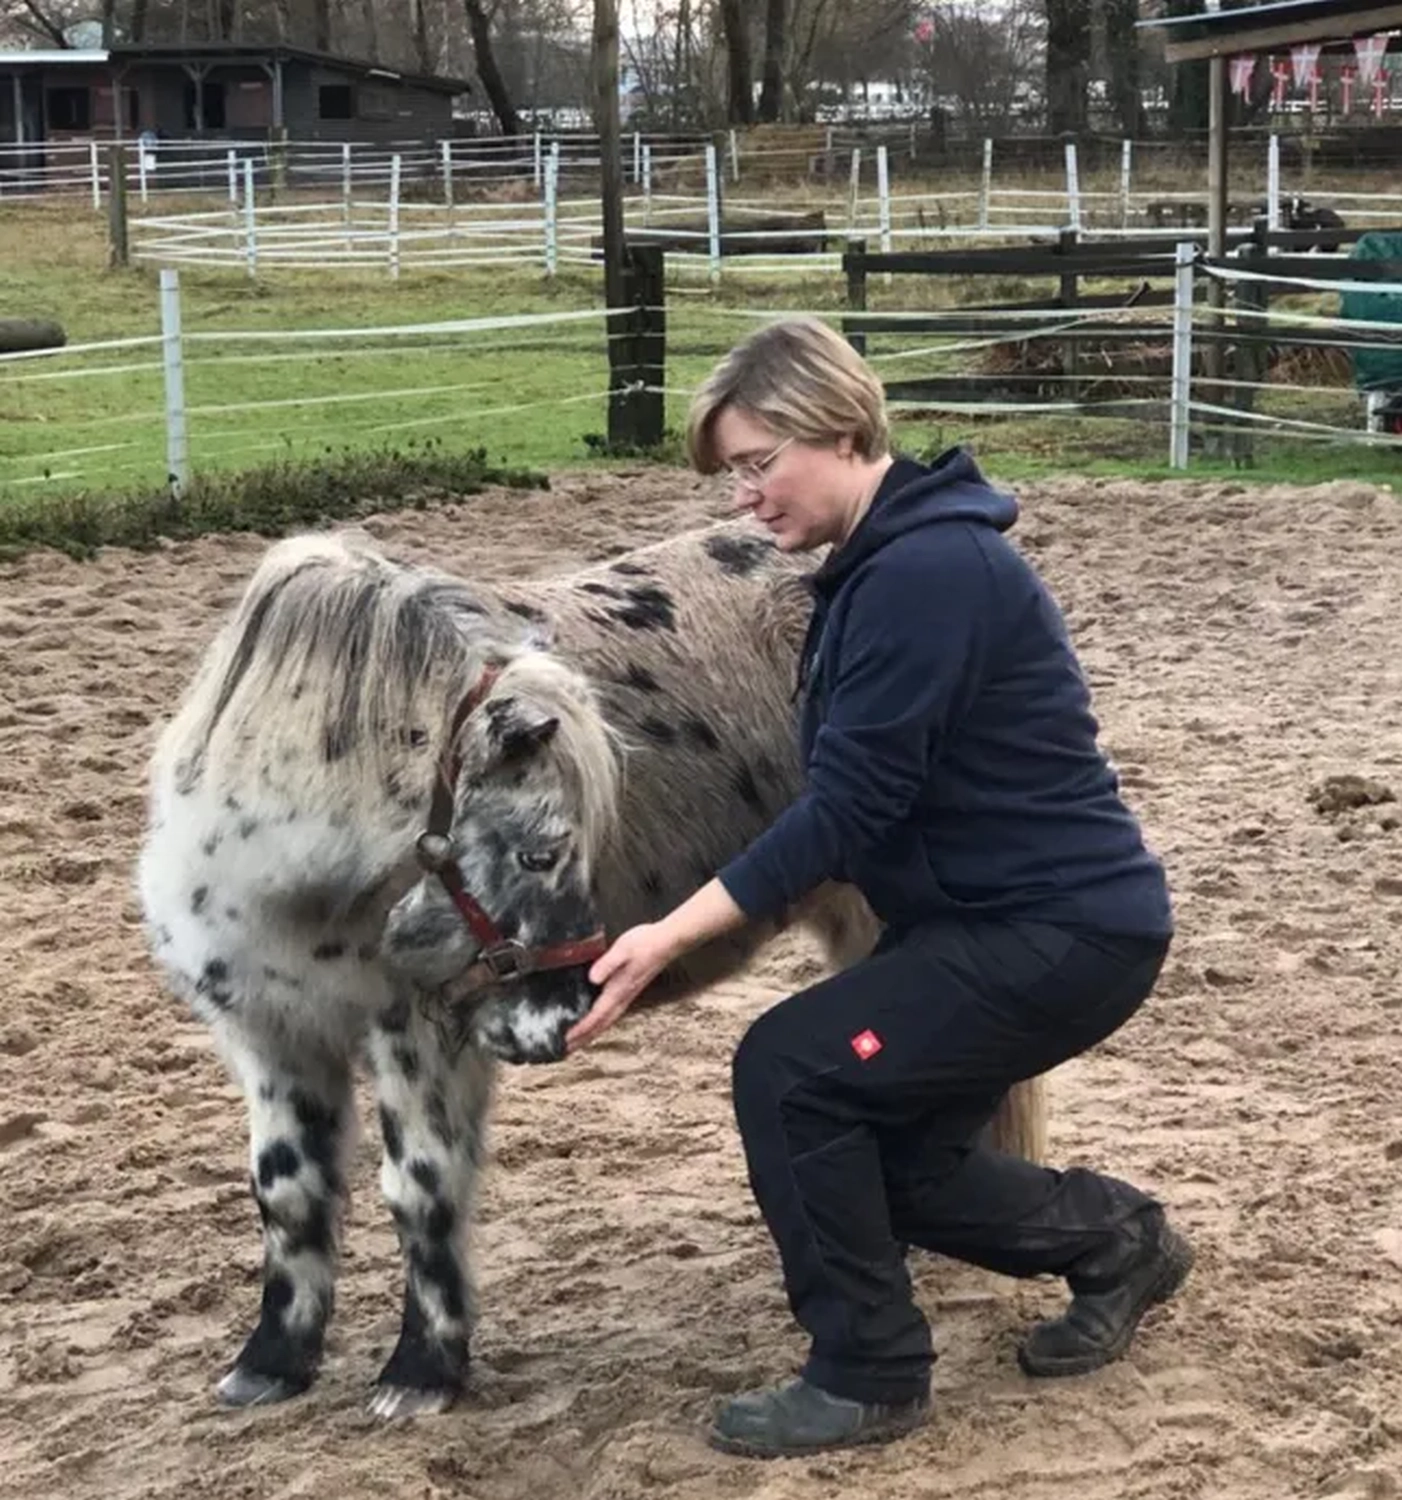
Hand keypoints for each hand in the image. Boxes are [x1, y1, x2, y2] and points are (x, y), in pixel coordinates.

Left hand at [565, 922, 677, 1052]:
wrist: (666, 942)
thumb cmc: (646, 944)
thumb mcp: (622, 949)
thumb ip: (607, 964)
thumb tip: (592, 978)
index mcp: (618, 990)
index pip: (596, 1016)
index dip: (580, 1029)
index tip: (566, 1040)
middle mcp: (622, 998)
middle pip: (600, 1026)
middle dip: (583, 1039)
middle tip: (566, 1051)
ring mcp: (627, 996)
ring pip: (606, 1022)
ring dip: (591, 1034)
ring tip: (577, 1043)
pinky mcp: (629, 992)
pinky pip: (611, 1014)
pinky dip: (600, 1024)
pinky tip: (597, 1022)